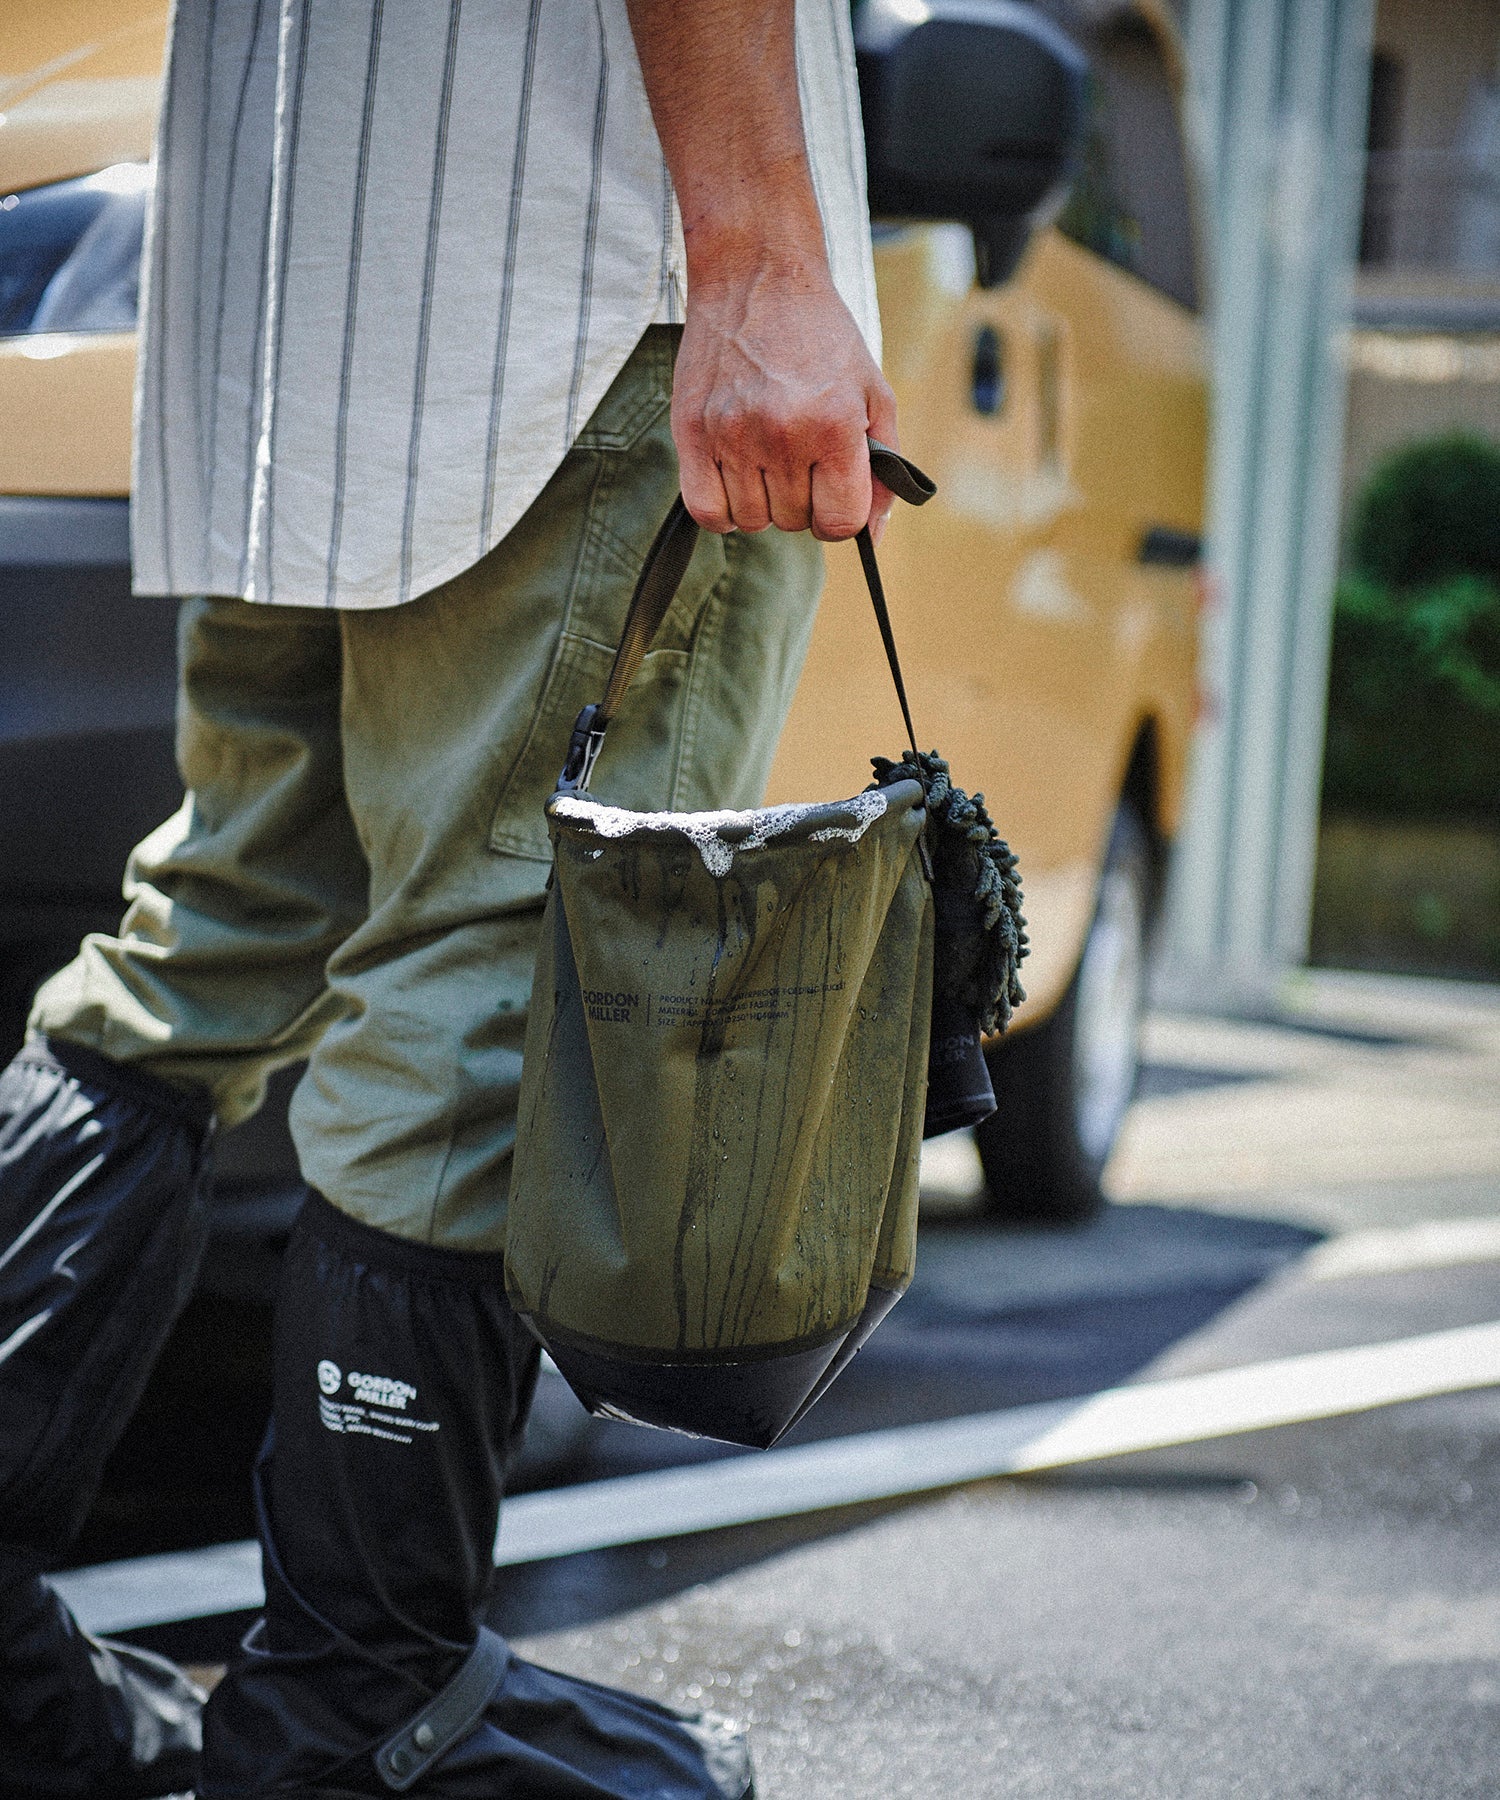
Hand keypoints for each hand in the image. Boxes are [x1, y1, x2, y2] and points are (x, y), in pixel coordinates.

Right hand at [623, 0, 899, 543]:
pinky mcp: (691, 433)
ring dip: (763, 503)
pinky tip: (735, 478)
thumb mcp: (873, 393)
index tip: (833, 490)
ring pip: (752, 522)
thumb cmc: (821, 337)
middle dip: (803, 501)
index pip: (840, 523)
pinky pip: (707, 512)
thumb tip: (872, 536)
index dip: (840, 515)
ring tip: (766, 457)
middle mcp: (782, 434)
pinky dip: (723, 509)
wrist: (756, 274)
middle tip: (798, 456)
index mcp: (834, 426)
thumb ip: (881, 471)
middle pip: (795, 523)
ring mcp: (732, 436)